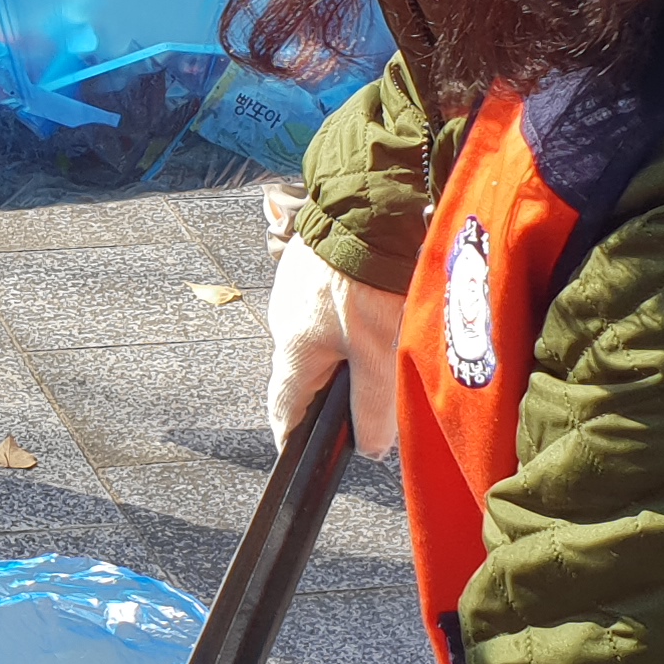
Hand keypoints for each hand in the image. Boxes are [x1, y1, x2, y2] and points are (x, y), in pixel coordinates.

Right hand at [265, 207, 402, 460]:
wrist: (366, 207)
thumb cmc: (369, 280)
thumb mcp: (379, 353)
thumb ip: (373, 406)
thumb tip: (369, 448)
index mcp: (294, 350)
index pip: (284, 411)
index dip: (291, 439)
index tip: (298, 457)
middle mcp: (284, 321)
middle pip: (304, 373)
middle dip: (327, 390)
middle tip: (358, 401)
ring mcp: (294, 289)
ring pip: (317, 335)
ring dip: (341, 347)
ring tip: (379, 343)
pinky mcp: (311, 264)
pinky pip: (325, 302)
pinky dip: (346, 313)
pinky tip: (374, 304)